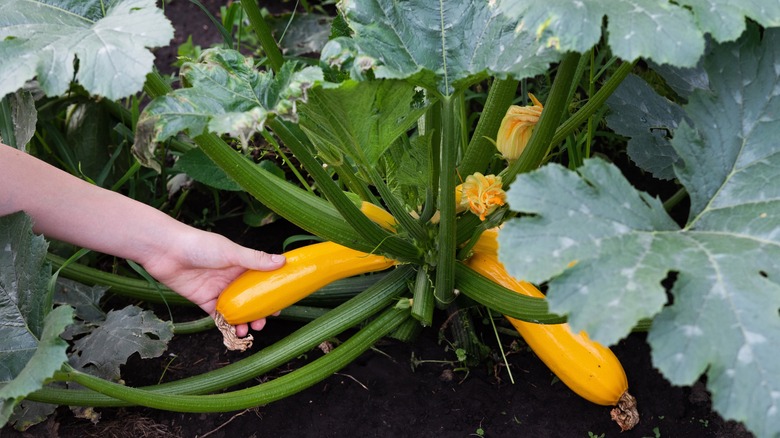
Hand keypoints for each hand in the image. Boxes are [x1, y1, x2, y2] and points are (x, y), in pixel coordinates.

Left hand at [140, 227, 285, 337]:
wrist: (167, 251)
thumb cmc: (201, 245)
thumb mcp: (232, 252)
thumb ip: (256, 260)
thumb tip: (282, 261)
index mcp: (241, 265)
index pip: (261, 280)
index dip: (271, 293)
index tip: (280, 306)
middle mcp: (231, 278)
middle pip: (250, 299)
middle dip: (258, 313)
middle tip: (263, 323)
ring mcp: (218, 290)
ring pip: (235, 310)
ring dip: (243, 322)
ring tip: (246, 330)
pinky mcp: (204, 300)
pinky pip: (218, 316)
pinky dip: (226, 325)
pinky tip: (232, 331)